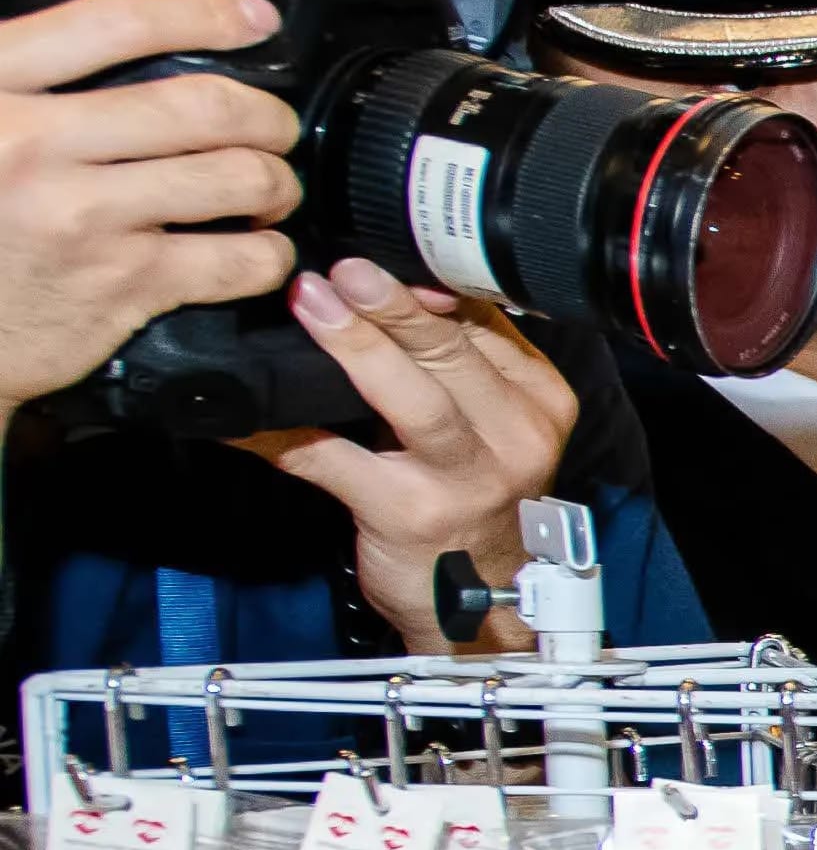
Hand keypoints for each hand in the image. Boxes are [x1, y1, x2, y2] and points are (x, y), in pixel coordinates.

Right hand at [0, 0, 294, 406]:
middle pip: (202, 105)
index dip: (203, 14)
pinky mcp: (122, 284)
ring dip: (275, 181)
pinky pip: (240, 260)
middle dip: (264, 114)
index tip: (253, 19)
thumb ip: (29, 75)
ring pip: (236, 177)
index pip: (114, 26)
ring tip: (267, 187)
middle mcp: (35, 144)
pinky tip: (257, 248)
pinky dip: (270, 253)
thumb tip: (128, 41)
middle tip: (272, 126)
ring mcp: (83, 215)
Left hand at [250, 266, 577, 650]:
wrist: (479, 602)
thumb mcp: (492, 423)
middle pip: (453, 354)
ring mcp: (468, 478)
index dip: (427, 281)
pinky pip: (334, 459)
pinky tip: (244, 413)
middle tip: (343, 268)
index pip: (484, 322)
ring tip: (317, 306)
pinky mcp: (411, 513)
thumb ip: (455, 360)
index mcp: (537, 399)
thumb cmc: (473, 501)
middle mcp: (514, 436)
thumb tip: (386, 282)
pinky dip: (283, 432)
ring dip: (361, 350)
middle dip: (394, 306)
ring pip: (416, 402)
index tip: (378, 247)